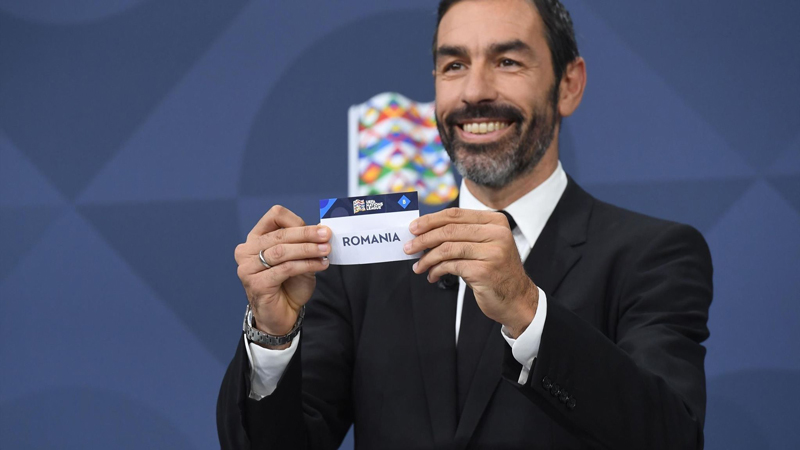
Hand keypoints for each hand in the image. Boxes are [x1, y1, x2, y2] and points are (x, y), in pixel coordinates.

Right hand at [234, 205, 330, 347]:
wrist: (282, 315)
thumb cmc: (289, 284)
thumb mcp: (297, 258)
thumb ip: (303, 242)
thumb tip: (322, 229)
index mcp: (255, 239)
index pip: (274, 216)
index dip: (297, 220)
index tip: (318, 228)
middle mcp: (246, 251)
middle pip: (280, 234)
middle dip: (307, 234)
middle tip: (327, 236)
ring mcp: (248, 268)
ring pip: (282, 251)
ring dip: (308, 249)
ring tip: (326, 251)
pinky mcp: (256, 283)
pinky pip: (285, 269)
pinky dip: (305, 265)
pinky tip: (320, 265)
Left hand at [404, 208, 537, 337]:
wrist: (516, 298)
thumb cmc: (495, 271)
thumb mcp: (483, 246)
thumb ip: (461, 235)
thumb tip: (424, 232)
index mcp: (495, 221)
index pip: (456, 214)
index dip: (431, 220)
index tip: (413, 227)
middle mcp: (497, 233)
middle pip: (449, 230)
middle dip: (424, 239)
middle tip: (409, 247)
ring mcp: (492, 252)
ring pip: (447, 248)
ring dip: (427, 258)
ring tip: (418, 266)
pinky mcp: (484, 271)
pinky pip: (451, 266)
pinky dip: (437, 270)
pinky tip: (432, 276)